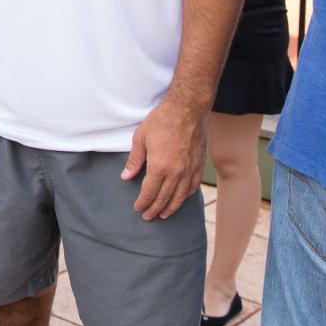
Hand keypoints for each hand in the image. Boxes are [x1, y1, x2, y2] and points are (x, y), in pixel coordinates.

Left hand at [121, 98, 208, 220]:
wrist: (188, 109)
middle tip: (148, 217)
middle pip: (164, 198)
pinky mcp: (199, 165)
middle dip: (154, 209)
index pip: (149, 192)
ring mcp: (190, 170)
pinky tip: (181, 199)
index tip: (138, 208)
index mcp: (159, 166)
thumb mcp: (141, 138)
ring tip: (164, 215)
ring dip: (171, 208)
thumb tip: (126, 176)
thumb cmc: (162, 120)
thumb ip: (134, 160)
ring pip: (180, 196)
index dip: (143, 202)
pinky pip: (193, 187)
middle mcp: (176, 172)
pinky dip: (185, 196)